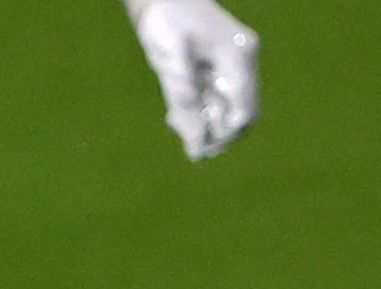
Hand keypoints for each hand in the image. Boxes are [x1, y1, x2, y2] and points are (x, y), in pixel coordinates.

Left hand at [129, 0, 258, 159]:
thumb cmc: (166, 21)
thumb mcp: (168, 55)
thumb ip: (180, 92)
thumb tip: (194, 134)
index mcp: (237, 56)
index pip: (244, 110)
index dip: (224, 134)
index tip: (200, 146)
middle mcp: (242, 64)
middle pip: (243, 117)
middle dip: (217, 137)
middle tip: (186, 141)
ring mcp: (234, 68)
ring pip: (230, 115)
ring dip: (205, 130)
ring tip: (174, 121)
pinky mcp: (222, 72)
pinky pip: (218, 107)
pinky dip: (199, 119)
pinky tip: (174, 117)